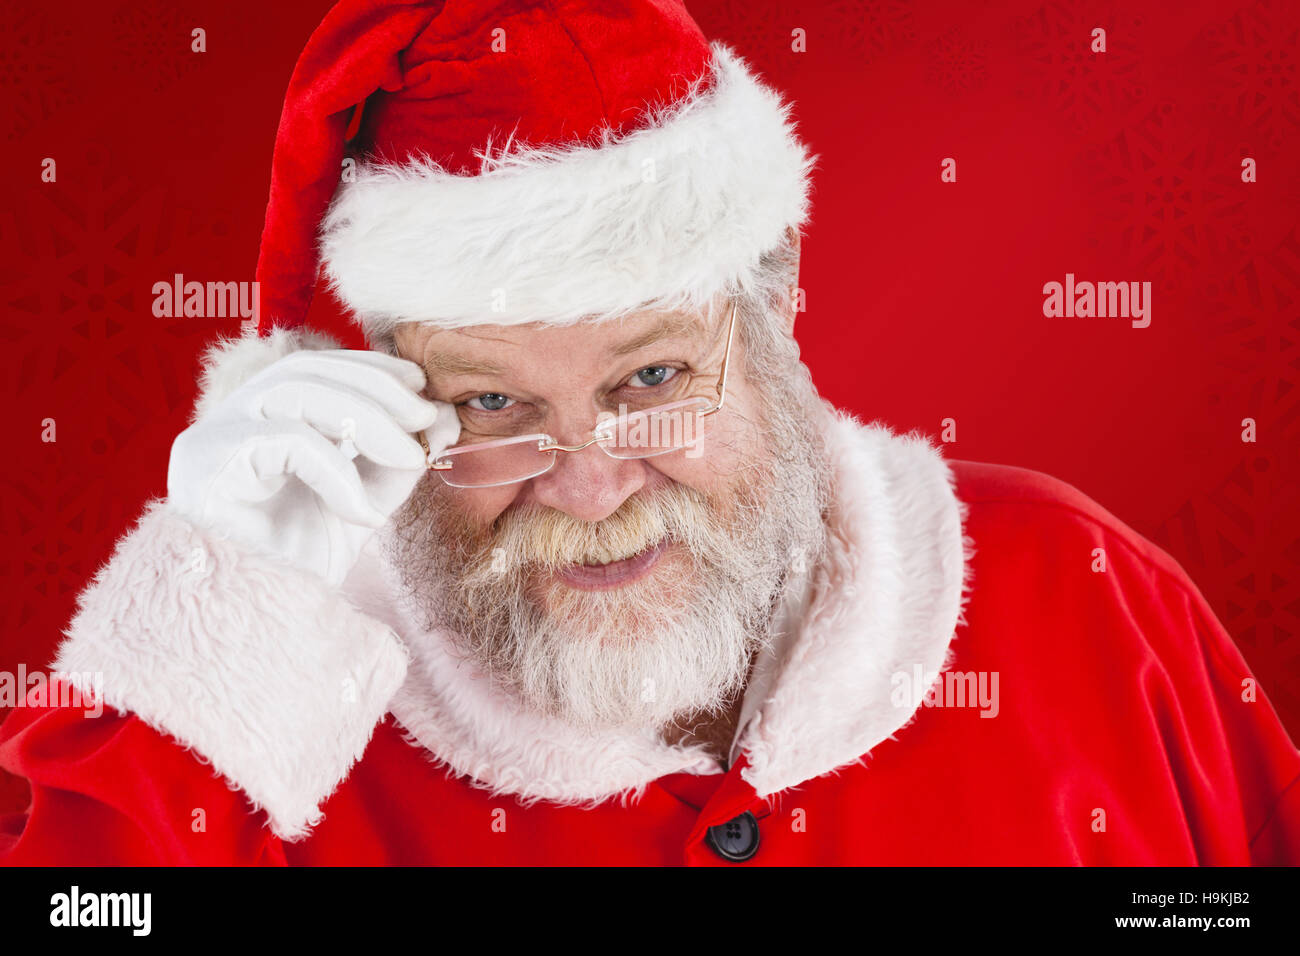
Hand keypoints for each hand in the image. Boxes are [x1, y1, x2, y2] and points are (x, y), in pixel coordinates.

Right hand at [167, 349, 459, 585]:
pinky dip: (336, 471)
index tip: (421, 386)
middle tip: (427, 419)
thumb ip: (396, 461)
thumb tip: (443, 417)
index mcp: (261, 420)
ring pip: (295, 391)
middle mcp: (230, 420)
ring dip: (368, 419)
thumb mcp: (364, 502)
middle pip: (306, 370)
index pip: (316, 367)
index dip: (371, 369)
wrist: (259, 624)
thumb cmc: (299, 565)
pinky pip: (284, 440)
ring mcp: (211, 437)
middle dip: (377, 388)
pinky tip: (361, 514)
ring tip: (410, 459)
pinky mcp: (205, 462)